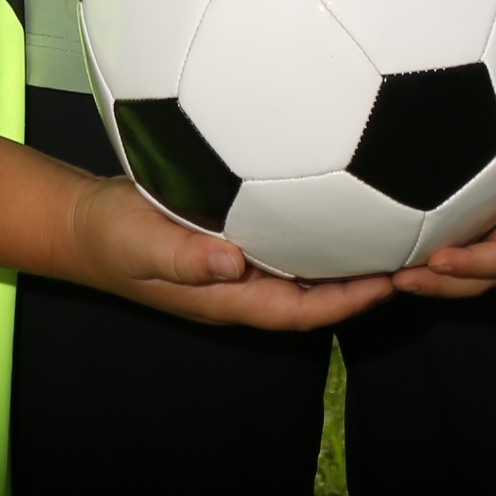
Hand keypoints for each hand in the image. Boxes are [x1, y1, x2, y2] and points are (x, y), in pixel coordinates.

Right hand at [67, 179, 390, 329]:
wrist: (84, 222)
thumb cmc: (112, 237)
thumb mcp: (142, 244)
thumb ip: (185, 255)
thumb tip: (233, 261)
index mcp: (229, 297)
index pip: (302, 308)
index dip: (347, 300)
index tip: (391, 281)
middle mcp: (241, 283)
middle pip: (314, 290)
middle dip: (361, 278)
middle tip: (411, 246)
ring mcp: (236, 261)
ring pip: (301, 264)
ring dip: (342, 250)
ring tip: (389, 220)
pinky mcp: (229, 233)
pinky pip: (282, 234)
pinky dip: (313, 221)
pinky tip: (335, 187)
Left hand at [393, 120, 495, 299]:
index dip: (465, 265)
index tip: (434, 262)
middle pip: (475, 276)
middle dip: (435, 282)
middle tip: (393, 280)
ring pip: (469, 262)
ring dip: (432, 270)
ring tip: (390, 267)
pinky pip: (470, 237)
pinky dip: (440, 242)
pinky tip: (410, 230)